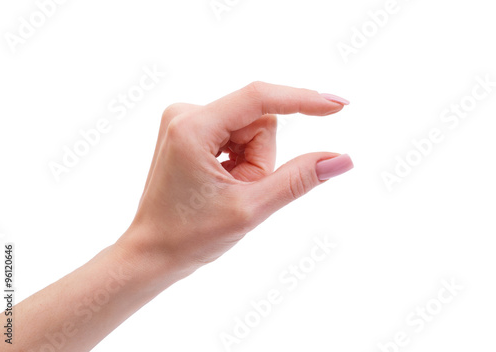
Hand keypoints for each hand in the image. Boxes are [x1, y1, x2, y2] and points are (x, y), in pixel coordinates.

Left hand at [118, 82, 353, 279]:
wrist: (153, 252)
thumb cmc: (191, 236)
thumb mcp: (251, 208)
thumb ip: (299, 179)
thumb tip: (343, 160)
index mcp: (193, 128)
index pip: (260, 99)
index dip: (303, 100)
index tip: (339, 105)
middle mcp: (185, 113)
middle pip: (258, 120)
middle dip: (261, 158)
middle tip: (241, 190)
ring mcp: (185, 119)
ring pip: (250, 129)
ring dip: (250, 162)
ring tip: (227, 189)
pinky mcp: (190, 129)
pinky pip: (236, 134)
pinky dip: (239, 160)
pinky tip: (219, 181)